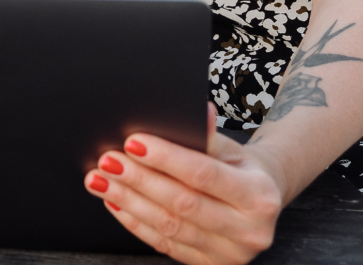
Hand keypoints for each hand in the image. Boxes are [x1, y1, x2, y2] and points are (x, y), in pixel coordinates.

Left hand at [84, 105, 283, 263]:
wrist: (262, 203)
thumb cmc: (240, 169)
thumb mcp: (233, 149)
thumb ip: (210, 135)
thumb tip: (199, 111)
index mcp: (258, 196)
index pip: (203, 174)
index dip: (166, 158)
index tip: (132, 142)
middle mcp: (249, 232)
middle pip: (182, 203)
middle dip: (139, 180)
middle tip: (107, 161)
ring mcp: (230, 255)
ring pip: (169, 227)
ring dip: (128, 202)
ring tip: (101, 181)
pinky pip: (166, 245)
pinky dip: (136, 222)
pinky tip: (115, 203)